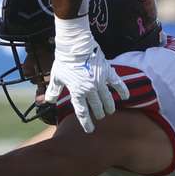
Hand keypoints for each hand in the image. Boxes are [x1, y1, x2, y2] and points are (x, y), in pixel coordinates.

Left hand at [45, 15, 128, 132]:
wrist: (75, 46)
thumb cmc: (64, 62)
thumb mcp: (56, 77)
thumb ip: (53, 90)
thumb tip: (48, 101)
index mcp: (77, 92)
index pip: (82, 112)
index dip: (86, 122)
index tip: (90, 130)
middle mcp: (89, 89)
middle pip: (96, 107)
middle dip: (98, 114)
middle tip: (100, 116)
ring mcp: (99, 81)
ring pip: (107, 98)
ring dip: (109, 106)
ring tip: (110, 111)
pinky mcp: (107, 72)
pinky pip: (117, 83)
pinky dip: (122, 90)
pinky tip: (126, 97)